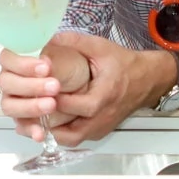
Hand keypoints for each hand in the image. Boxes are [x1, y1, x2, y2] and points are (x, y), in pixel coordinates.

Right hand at [0, 40, 90, 141]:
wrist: (87, 85)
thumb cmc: (72, 65)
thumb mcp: (69, 52)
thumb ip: (55, 53)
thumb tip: (44, 56)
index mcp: (17, 59)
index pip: (7, 59)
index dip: (23, 64)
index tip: (46, 67)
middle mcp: (12, 80)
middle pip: (7, 83)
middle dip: (31, 85)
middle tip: (55, 86)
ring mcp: (16, 101)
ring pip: (10, 106)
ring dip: (30, 106)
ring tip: (52, 105)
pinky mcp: (25, 120)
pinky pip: (22, 126)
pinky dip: (31, 129)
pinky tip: (41, 132)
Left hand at [33, 33, 173, 146]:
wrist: (147, 79)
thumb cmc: (124, 64)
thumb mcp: (100, 47)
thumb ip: (74, 42)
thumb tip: (47, 39)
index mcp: (106, 95)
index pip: (77, 106)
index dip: (56, 101)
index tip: (40, 91)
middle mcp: (104, 116)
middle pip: (71, 131)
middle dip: (48, 121)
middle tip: (31, 107)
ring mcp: (101, 127)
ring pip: (71, 139)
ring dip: (52, 131)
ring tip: (35, 116)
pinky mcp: (99, 132)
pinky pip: (76, 138)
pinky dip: (61, 132)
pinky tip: (48, 119)